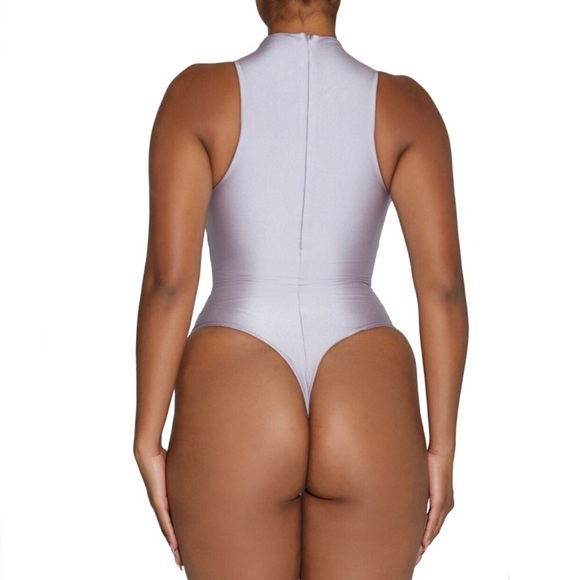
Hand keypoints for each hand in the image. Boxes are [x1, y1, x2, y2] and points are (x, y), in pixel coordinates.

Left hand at [134, 445, 182, 569]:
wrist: (148, 453)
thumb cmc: (163, 455)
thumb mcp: (180, 468)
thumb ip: (188, 471)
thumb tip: (201, 465)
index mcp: (166, 499)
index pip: (173, 521)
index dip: (178, 535)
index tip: (183, 546)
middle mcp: (161, 505)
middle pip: (169, 532)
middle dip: (176, 547)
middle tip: (181, 562)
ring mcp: (159, 505)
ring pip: (167, 532)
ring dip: (174, 547)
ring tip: (179, 560)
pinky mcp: (158, 502)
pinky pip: (166, 523)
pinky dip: (171, 536)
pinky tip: (175, 546)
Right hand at [415, 448, 454, 565]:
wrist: (441, 453)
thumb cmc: (430, 461)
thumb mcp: (419, 479)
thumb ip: (413, 488)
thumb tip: (401, 489)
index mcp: (440, 502)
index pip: (431, 524)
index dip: (424, 537)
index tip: (416, 549)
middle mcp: (445, 506)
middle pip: (433, 532)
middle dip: (424, 546)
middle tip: (415, 559)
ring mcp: (444, 505)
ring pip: (434, 530)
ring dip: (425, 544)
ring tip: (417, 555)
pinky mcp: (441, 501)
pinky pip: (434, 522)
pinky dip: (428, 534)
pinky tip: (424, 543)